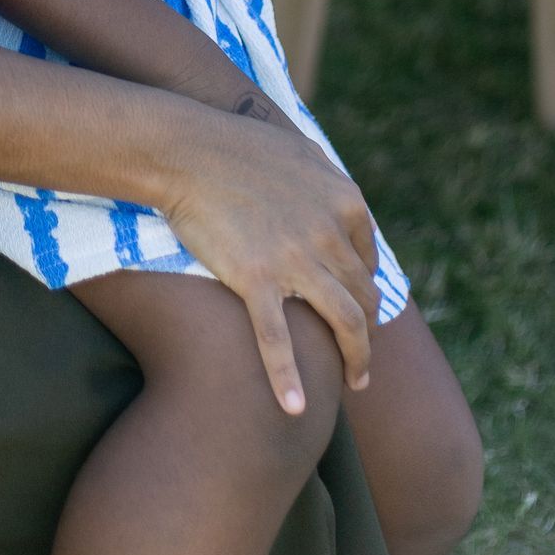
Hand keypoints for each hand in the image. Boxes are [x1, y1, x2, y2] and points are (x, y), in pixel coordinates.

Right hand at [149, 98, 377, 410]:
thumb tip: (344, 206)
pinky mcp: (256, 280)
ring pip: (343, 324)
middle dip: (368, 333)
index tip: (358, 311)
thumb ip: (329, 184)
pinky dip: (288, 378)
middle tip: (361, 358)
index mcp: (345, 203)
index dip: (366, 292)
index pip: (369, 262)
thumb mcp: (300, 151)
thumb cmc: (237, 146)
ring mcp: (295, 260)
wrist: (185, 150)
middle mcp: (330, 234)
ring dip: (357, 360)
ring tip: (355, 384)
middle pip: (364, 298)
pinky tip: (295, 409)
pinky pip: (278, 339)